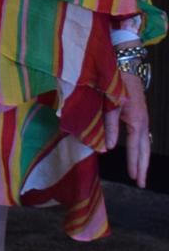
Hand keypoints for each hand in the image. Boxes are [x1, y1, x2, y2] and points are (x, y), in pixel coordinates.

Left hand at [102, 71, 150, 187]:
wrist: (125, 66)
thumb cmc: (115, 84)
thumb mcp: (110, 106)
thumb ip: (108, 127)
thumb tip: (106, 149)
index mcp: (137, 121)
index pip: (135, 148)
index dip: (134, 163)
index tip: (134, 178)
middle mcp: (143, 121)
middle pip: (144, 149)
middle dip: (142, 167)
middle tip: (141, 184)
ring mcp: (143, 118)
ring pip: (145, 144)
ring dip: (142, 159)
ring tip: (139, 174)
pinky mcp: (139, 115)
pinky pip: (141, 137)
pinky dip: (140, 149)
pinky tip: (137, 155)